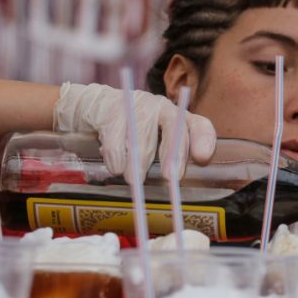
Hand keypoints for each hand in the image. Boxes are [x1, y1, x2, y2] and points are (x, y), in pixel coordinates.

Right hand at [53, 82, 215, 181]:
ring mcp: (138, 105)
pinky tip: (115, 166)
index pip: (199, 125)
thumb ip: (166, 164)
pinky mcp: (113, 108)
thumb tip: (175, 192)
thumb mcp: (152, 148)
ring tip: (133, 180)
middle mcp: (162, 108)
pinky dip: (115, 156)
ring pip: (142, 135)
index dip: (203, 140)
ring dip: (138, 162)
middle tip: (170, 178)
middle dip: (173, 154)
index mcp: (178, 119)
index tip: (202, 158)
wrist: (94, 109)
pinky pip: (115, 136)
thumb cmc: (130, 135)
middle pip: (174, 127)